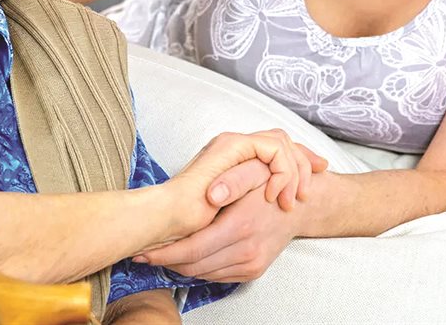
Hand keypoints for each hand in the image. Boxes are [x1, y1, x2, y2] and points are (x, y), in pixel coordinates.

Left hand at [135, 185, 298, 281]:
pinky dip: (199, 268)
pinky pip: (217, 276)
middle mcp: (247, 250)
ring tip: (159, 254)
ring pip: (204, 273)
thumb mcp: (255, 170)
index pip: (193, 248)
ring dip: (180, 266)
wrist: (302, 206)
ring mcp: (251, 264)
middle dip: (166, 261)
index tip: (143, 250)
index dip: (165, 252)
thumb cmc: (272, 184)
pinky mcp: (253, 271)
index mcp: (241, 225)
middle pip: (194, 266)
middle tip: (144, 254)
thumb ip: (232, 179)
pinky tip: (185, 257)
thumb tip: (210, 195)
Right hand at [177, 130, 326, 212]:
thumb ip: (246, 202)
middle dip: (305, 160)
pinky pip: (273, 149)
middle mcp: (234, 145)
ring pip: (282, 142)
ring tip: (290, 201)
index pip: (275, 147)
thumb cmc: (189, 220)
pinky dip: (281, 171)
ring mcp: (232, 143)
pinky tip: (274, 195)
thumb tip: (271, 210)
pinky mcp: (232, 145)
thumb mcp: (230, 213)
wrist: (168, 214)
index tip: (317, 173)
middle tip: (308, 191)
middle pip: (284, 141)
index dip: (298, 159)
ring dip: (294, 172)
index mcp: (234, 157)